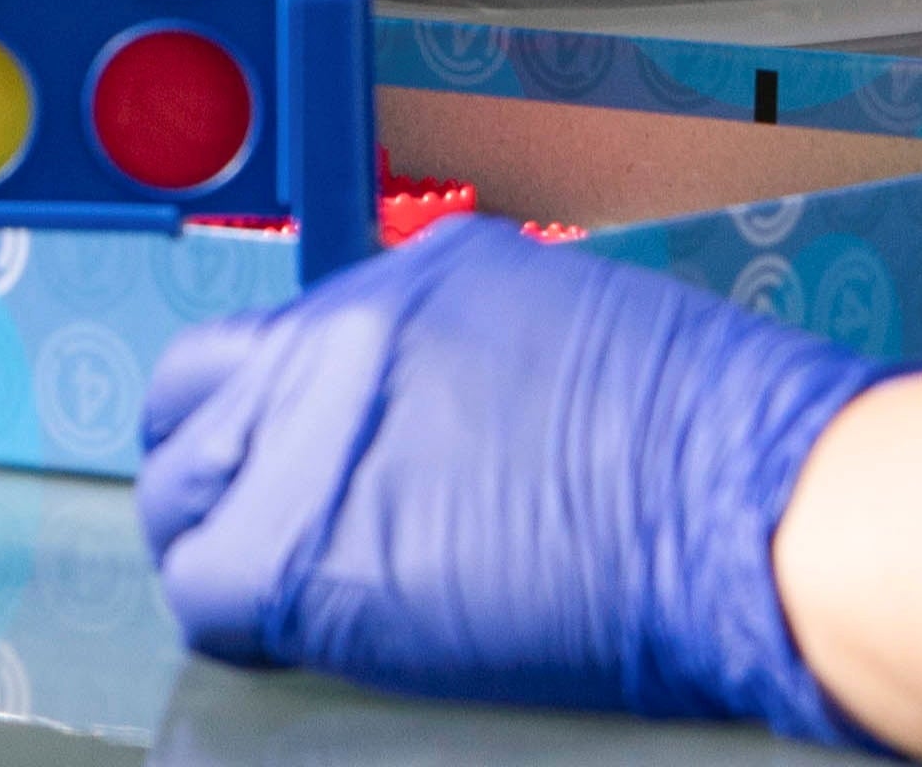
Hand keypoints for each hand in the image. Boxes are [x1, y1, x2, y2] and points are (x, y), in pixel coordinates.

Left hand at [137, 220, 888, 740]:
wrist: (743, 507)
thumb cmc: (714, 441)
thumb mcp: (568, 332)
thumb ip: (464, 359)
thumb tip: (431, 408)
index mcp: (403, 281)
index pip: (265, 339)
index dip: (261, 407)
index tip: (280, 453)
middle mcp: (332, 342)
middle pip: (192, 403)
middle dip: (209, 464)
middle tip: (244, 524)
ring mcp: (306, 443)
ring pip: (179, 497)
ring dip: (209, 541)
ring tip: (260, 590)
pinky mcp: (299, 553)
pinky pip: (204, 590)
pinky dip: (229, 620)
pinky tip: (279, 640)